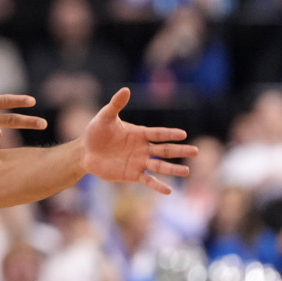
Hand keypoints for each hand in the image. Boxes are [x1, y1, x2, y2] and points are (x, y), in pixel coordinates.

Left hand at [81, 87, 197, 194]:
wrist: (85, 152)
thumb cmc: (96, 132)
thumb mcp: (105, 117)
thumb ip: (116, 105)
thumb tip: (126, 89)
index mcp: (140, 134)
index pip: (158, 133)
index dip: (169, 134)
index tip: (183, 134)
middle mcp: (143, 148)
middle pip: (165, 150)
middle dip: (180, 151)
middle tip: (196, 152)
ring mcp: (139, 162)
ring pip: (159, 166)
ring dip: (172, 169)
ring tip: (186, 171)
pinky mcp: (132, 174)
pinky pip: (147, 180)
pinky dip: (157, 185)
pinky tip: (169, 191)